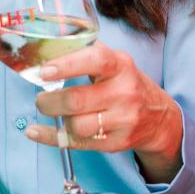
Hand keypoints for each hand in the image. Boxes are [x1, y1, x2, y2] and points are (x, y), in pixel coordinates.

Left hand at [27, 41, 183, 182]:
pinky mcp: (116, 143)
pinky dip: (52, 137)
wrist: (157, 117)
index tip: (44, 71)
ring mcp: (123, 120)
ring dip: (55, 118)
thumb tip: (45, 50)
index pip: (95, 61)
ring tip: (50, 109)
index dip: (67, 65)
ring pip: (76, 125)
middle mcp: (124, 93)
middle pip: (77, 100)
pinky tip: (37, 131)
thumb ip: (85, 53)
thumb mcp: (114, 63)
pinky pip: (77, 143)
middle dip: (49, 101)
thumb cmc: (125, 84)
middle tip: (41, 98)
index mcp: (121, 66)